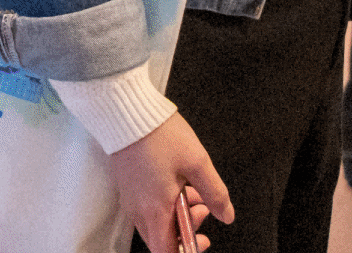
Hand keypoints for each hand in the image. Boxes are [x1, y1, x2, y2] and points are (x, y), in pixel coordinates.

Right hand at [108, 113, 232, 252]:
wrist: (126, 113)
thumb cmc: (159, 135)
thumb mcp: (197, 162)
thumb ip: (215, 193)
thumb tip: (225, 214)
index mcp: (156, 210)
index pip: (166, 252)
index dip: (185, 251)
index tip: (201, 239)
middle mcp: (139, 210)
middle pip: (161, 240)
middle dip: (186, 231)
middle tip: (203, 210)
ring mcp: (131, 199)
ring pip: (155, 224)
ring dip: (177, 216)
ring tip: (193, 192)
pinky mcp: (129, 187)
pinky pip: (147, 208)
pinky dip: (165, 204)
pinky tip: (177, 183)